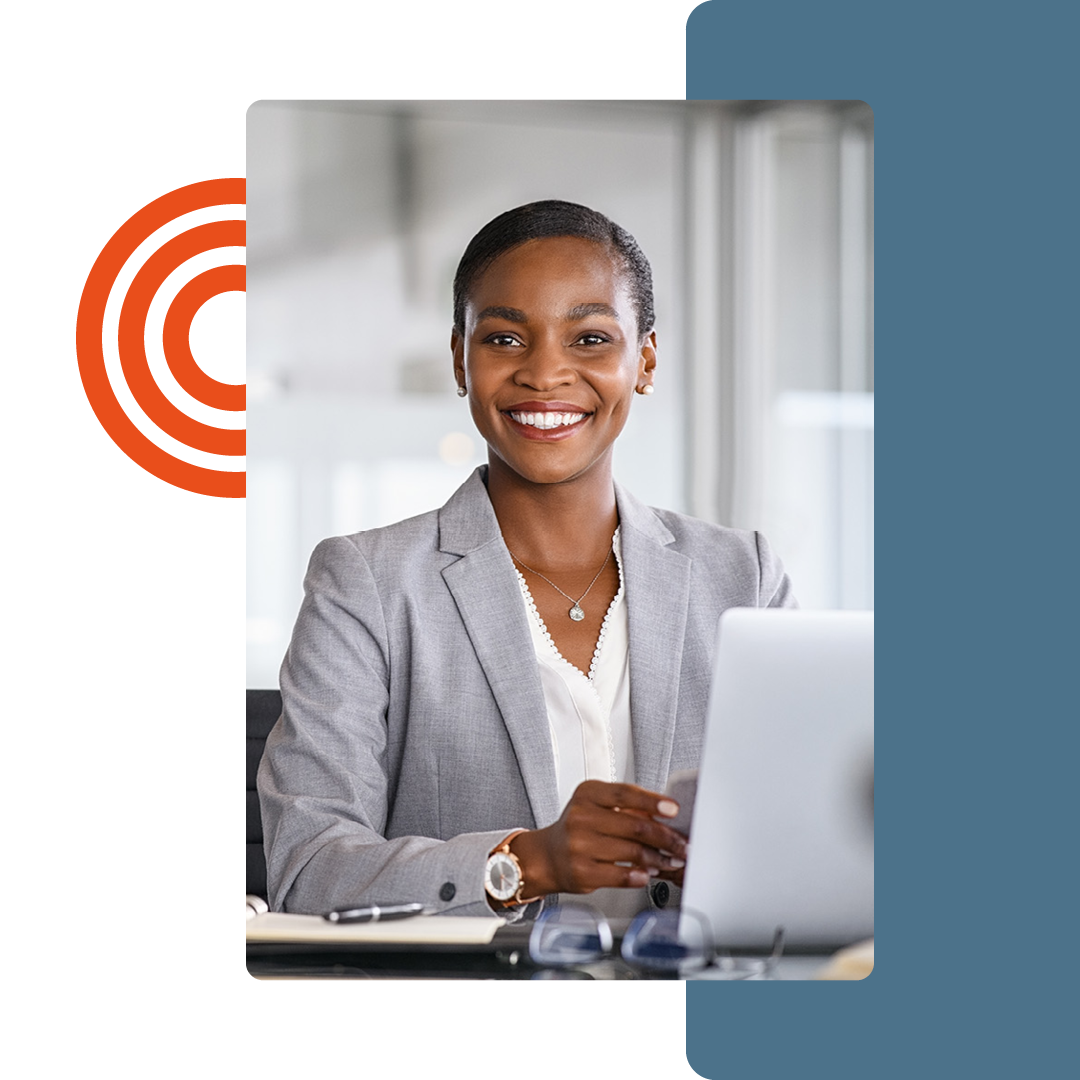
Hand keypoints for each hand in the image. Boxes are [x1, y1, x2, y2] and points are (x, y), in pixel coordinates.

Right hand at [509, 780, 687, 896]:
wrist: (548, 855)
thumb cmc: (579, 828)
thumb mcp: (596, 806)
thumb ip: (627, 808)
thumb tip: (666, 819)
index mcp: (587, 794)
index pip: (625, 793)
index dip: (652, 801)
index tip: (673, 809)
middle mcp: (581, 817)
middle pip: (635, 825)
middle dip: (666, 837)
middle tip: (681, 844)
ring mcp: (580, 846)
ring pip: (633, 852)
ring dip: (658, 859)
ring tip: (669, 861)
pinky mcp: (582, 872)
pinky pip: (621, 875)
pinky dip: (640, 875)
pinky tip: (647, 874)